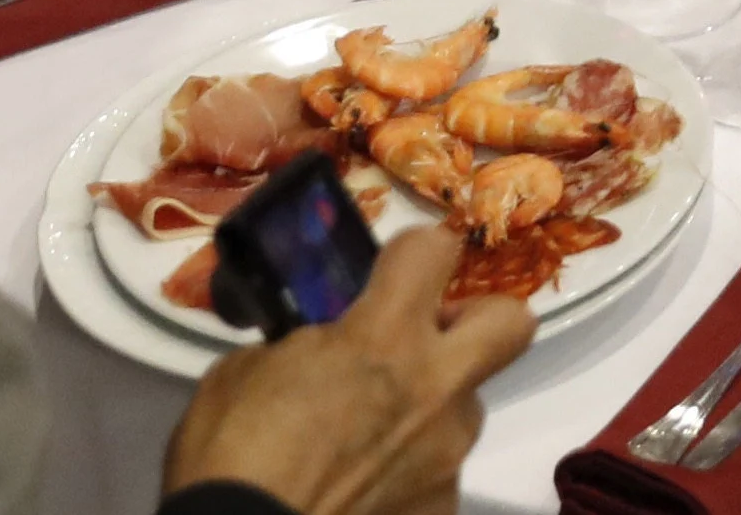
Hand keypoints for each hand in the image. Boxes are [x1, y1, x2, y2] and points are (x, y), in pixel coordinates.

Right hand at [158, 226, 533, 514]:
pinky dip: (407, 470)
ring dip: (426, 408)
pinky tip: (362, 486)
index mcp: (384, 338)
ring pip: (463, 407)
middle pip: (510, 323)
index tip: (396, 269)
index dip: (415, 252)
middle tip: (423, 338)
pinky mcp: (443, 507)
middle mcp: (435, 388)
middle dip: (476, 318)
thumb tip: (318, 348)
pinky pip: (437, 471)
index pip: (434, 251)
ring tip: (365, 437)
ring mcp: (448, 454)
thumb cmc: (230, 457)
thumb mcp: (245, 374)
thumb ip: (300, 346)